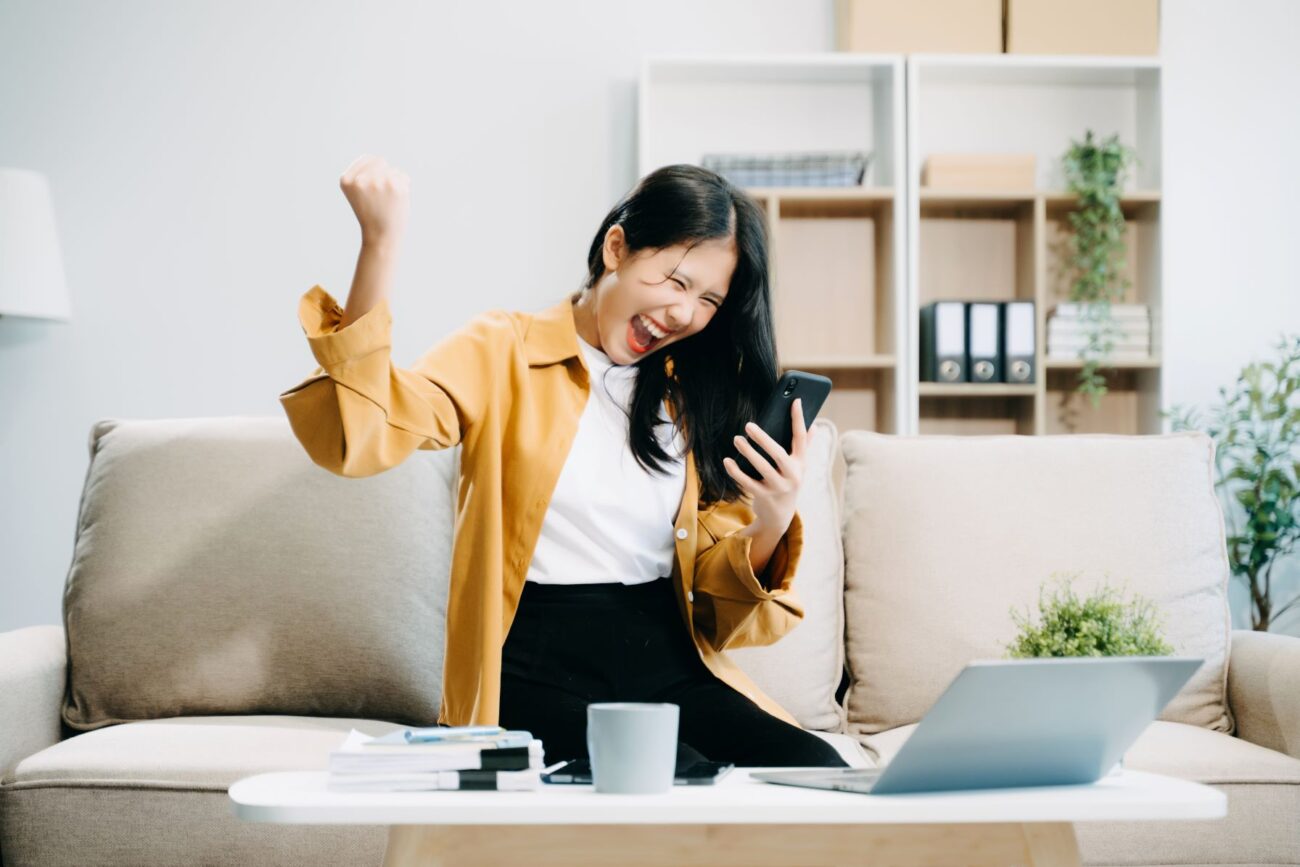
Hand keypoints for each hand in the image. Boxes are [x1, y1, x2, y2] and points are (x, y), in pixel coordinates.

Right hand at [339, 154, 409, 246]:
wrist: (381, 236)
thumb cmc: (371, 213)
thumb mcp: (357, 192)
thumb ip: (362, 173)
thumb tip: (380, 159)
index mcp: (346, 180)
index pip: (367, 159)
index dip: (374, 171)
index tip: (373, 189)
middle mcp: (360, 179)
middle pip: (380, 161)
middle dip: (384, 175)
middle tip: (381, 197)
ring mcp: (377, 181)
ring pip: (392, 169)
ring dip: (394, 182)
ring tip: (388, 200)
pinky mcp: (394, 185)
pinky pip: (403, 176)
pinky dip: (403, 186)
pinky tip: (396, 200)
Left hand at [722, 398, 814, 535]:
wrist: (780, 516)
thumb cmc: (787, 482)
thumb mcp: (799, 467)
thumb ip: (805, 447)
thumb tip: (814, 426)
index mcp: (801, 463)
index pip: (801, 437)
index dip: (799, 418)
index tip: (795, 400)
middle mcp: (792, 475)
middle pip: (778, 454)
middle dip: (763, 438)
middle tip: (748, 425)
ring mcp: (778, 487)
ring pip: (762, 467)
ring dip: (748, 452)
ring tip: (737, 439)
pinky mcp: (764, 497)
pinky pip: (748, 482)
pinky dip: (736, 472)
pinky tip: (727, 461)